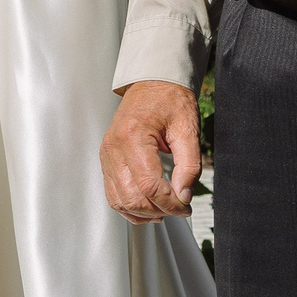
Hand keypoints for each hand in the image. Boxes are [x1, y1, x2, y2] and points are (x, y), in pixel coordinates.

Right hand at [101, 80, 200, 222]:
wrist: (152, 83)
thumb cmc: (169, 100)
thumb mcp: (187, 129)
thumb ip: (189, 165)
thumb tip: (184, 196)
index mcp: (133, 136)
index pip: (149, 186)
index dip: (171, 204)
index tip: (187, 206)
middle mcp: (114, 147)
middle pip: (132, 197)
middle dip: (160, 210)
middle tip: (180, 208)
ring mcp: (107, 154)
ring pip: (119, 200)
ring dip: (143, 213)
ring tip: (164, 211)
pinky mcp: (107, 159)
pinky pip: (113, 193)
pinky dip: (129, 207)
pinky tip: (147, 208)